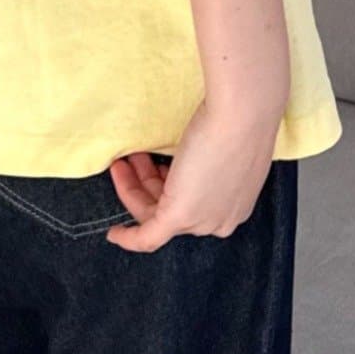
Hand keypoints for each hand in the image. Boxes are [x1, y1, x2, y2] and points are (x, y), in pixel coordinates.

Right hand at [104, 95, 281, 251]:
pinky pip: (148, 237)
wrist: (242, 114)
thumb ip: (211, 161)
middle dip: (145, 182)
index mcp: (235, 207)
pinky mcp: (181, 215)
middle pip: (172, 209)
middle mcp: (218, 221)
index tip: (153, 167)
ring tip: (123, 162)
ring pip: (156, 215)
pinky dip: (128, 239)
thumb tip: (193, 157)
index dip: (168, 185)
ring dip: (133, 189)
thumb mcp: (226, 146)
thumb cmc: (237, 119)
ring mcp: (200, 221)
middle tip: (131, 158)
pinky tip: (112, 234)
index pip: (193, 205)